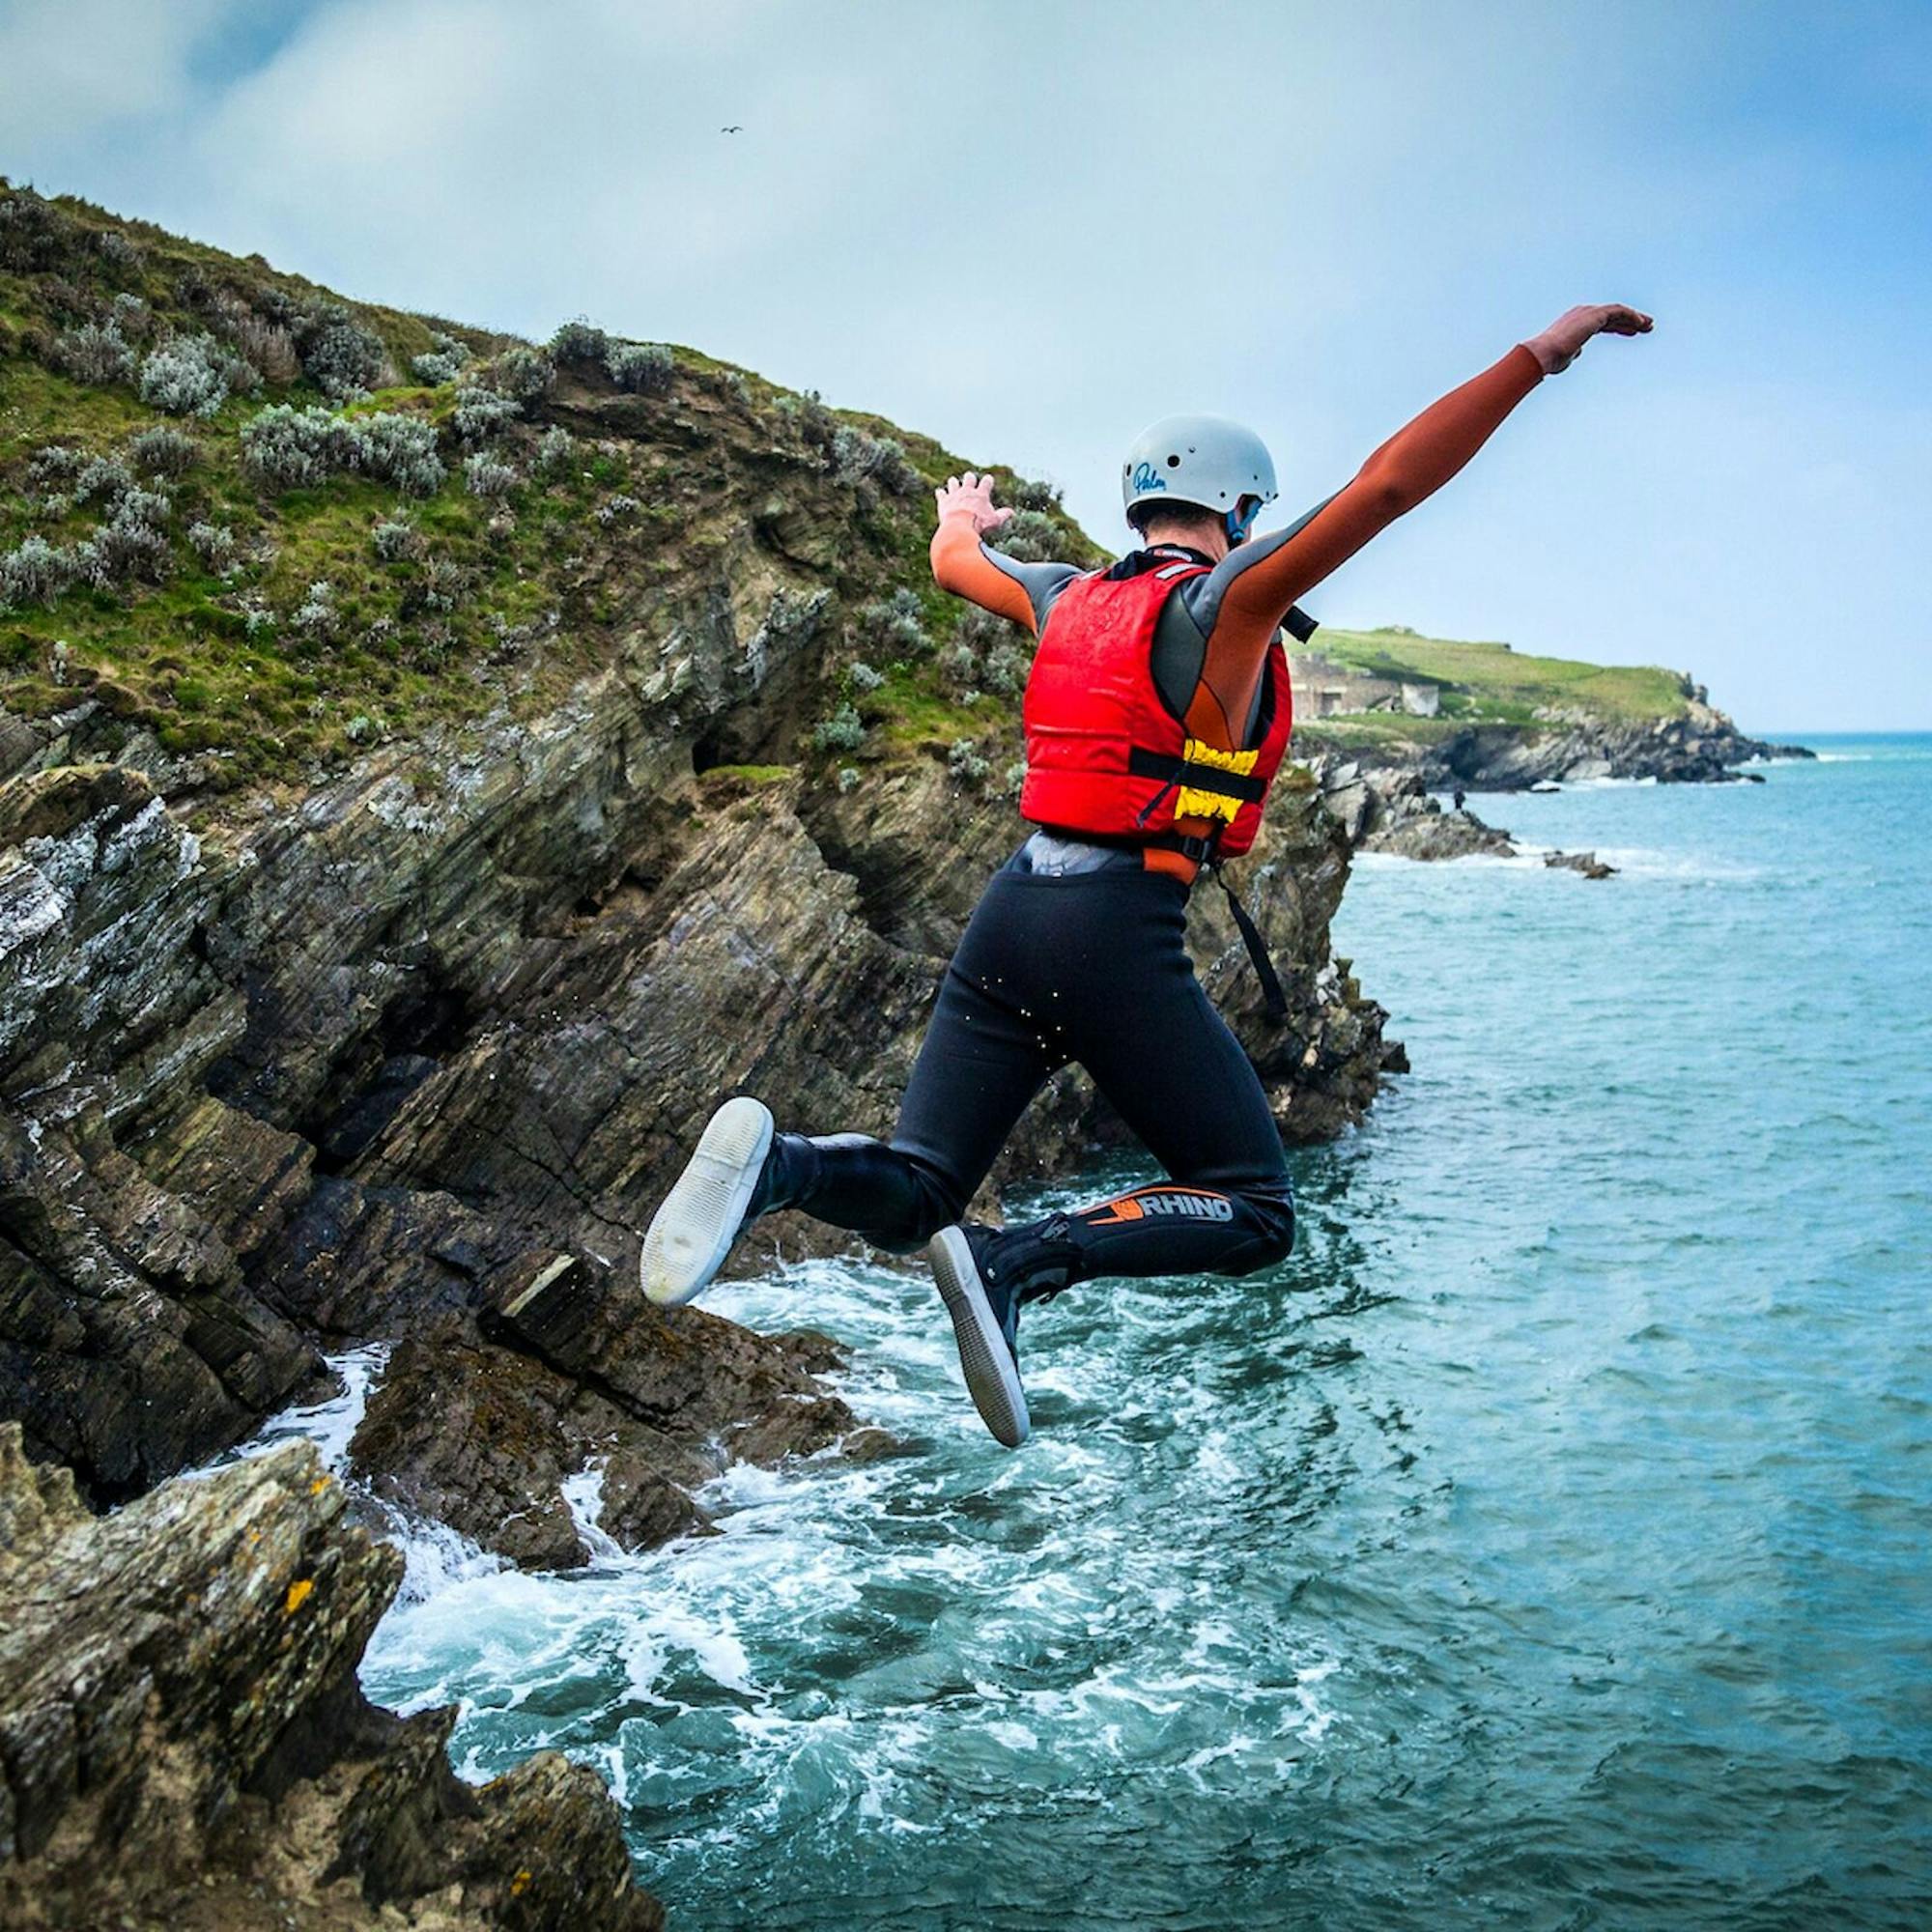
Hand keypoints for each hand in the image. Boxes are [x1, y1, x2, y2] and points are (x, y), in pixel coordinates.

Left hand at [934, 470, 1011, 533]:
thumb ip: (1003, 515)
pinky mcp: (943, 500)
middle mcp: (967, 491)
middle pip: (969, 477)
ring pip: (953, 482)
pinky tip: (940, 494)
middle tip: (970, 480)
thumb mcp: (994, 521)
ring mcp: (954, 494)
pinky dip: (941, 493)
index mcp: (981, 494)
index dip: (988, 481)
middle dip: (969, 478)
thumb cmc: (979, 524)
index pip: (987, 481)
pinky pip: (940, 493)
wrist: (959, 526)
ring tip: (954, 484)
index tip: (988, 481)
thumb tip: (1012, 513)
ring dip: (954, 483)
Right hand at [1523, 303, 1653, 374]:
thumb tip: (1577, 352)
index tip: (1633, 332)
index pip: (1602, 321)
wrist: (1543, 354)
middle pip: (1612, 315)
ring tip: (1649, 325)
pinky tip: (1641, 323)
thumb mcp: (1564, 357)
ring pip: (1618, 312)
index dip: (1618, 326)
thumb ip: (1573, 352)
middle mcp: (1582, 313)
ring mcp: (1588, 312)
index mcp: (1575, 322)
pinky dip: (1631, 316)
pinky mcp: (1595, 315)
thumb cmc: (1549, 360)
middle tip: (1646, 326)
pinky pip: (1618, 312)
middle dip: (1630, 320)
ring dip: (1635, 318)